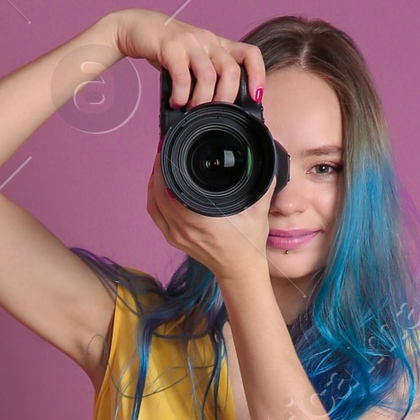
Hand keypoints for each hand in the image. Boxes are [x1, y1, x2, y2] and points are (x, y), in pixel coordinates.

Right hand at [107, 8, 263, 108]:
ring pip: (208, 76)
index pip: (250, 54)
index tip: (256, 97)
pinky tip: (175, 101)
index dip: (258, 75)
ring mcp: (190, 42)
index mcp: (218, 44)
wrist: (138, 27)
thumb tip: (220, 110)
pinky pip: (183, 76)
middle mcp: (208, 40)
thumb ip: (208, 77)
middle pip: (231, 70)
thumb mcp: (194, 59)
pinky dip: (181, 95)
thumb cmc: (169, 50)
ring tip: (191, 108)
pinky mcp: (170, 46)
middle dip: (225, 98)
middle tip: (213, 112)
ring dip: (201, 100)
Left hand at [145, 152, 273, 291]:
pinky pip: (156, 215)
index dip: (166, 166)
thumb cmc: (248, 245)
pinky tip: (158, 187)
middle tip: (165, 151)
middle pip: (158, 193)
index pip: (170, 188)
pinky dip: (154, 198)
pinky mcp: (174, 240)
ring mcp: (176, 236)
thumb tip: (266, 166)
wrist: (240, 270)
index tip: (168, 150)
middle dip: (159, 169)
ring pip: (154, 203)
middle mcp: (184, 229)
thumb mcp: (258, 213)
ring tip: (160, 165)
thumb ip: (263, 187)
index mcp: (200, 221)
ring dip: (154, 183)